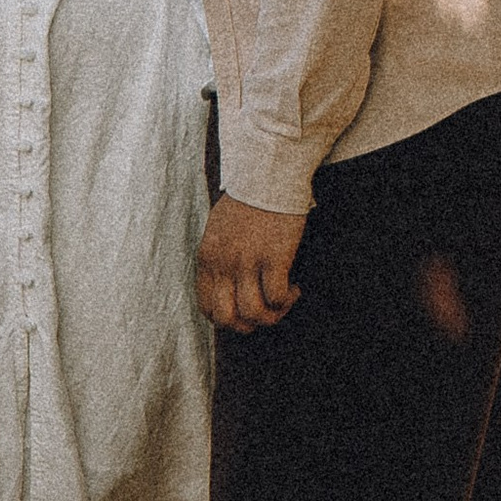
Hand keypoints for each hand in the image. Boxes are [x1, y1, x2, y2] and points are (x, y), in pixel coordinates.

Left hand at [196, 192, 304, 332]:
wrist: (267, 174)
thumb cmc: (247, 198)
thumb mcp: (218, 229)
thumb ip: (219, 256)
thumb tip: (229, 280)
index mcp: (207, 258)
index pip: (206, 308)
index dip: (227, 319)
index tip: (245, 310)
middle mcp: (223, 264)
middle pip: (227, 319)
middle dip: (248, 325)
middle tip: (265, 312)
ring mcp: (247, 262)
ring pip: (253, 313)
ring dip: (272, 315)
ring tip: (284, 300)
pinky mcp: (273, 258)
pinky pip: (276, 297)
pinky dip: (286, 300)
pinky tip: (294, 288)